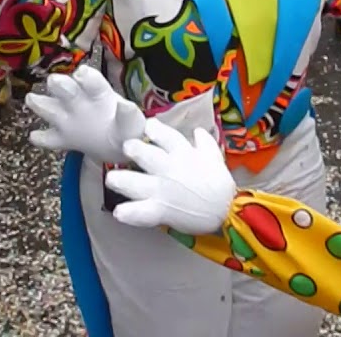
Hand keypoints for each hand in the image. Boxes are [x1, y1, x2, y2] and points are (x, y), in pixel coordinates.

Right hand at [25, 65, 145, 163]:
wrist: (118, 144)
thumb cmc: (125, 128)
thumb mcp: (132, 122)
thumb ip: (129, 115)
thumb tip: (126, 105)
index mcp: (98, 93)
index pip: (92, 81)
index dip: (86, 77)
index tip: (81, 73)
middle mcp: (79, 100)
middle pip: (66, 88)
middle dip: (60, 83)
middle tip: (54, 81)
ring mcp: (67, 118)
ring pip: (50, 107)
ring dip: (41, 103)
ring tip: (32, 98)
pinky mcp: (62, 138)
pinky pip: (48, 138)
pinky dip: (41, 138)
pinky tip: (34, 137)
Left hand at [105, 120, 235, 235]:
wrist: (228, 212)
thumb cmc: (220, 185)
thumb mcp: (215, 158)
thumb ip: (204, 142)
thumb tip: (197, 130)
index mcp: (183, 153)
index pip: (164, 135)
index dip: (152, 129)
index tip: (146, 127)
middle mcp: (170, 169)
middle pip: (146, 155)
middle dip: (133, 149)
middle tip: (127, 148)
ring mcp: (163, 190)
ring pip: (137, 183)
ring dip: (122, 180)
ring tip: (112, 179)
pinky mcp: (161, 210)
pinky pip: (143, 212)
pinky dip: (131, 213)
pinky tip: (119, 212)